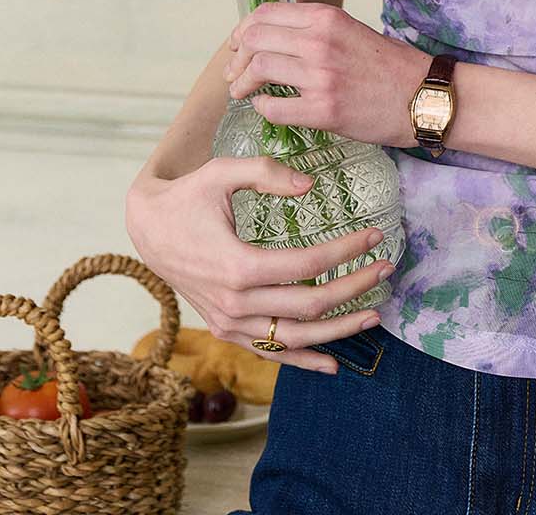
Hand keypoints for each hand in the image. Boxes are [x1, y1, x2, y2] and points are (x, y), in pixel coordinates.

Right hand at [124, 158, 394, 374]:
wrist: (148, 228)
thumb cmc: (188, 196)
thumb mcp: (222, 172)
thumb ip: (267, 174)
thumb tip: (310, 185)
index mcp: (238, 265)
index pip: (307, 265)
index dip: (346, 251)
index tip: (374, 235)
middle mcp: (235, 303)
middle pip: (309, 305)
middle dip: (354, 288)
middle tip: (386, 269)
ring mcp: (230, 323)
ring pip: (295, 338)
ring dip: (339, 330)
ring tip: (374, 315)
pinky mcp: (226, 330)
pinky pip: (269, 352)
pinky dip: (302, 360)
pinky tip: (332, 364)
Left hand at [223, 2, 429, 146]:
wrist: (424, 97)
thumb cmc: (392, 67)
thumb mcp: (352, 31)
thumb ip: (316, 31)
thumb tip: (275, 38)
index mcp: (327, 18)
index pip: (265, 13)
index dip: (243, 30)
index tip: (237, 45)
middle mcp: (320, 42)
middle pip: (255, 39)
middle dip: (237, 58)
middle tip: (234, 73)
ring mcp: (321, 76)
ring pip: (259, 69)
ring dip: (242, 83)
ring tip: (242, 92)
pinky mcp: (324, 110)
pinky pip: (273, 107)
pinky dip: (262, 108)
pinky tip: (266, 108)